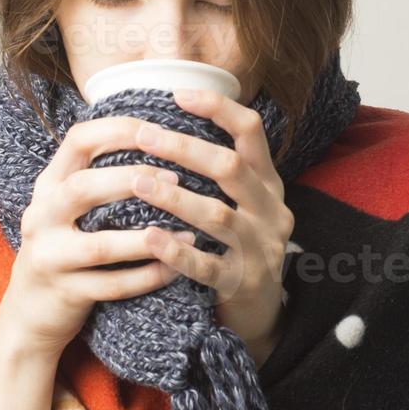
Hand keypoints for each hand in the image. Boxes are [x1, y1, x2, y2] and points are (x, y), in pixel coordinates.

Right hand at [0, 115, 197, 358]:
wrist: (31, 311)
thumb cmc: (66, 244)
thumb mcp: (68, 204)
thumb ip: (99, 172)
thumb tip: (158, 132)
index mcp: (49, 185)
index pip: (78, 141)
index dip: (119, 130)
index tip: (159, 130)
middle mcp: (42, 216)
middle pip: (83, 187)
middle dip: (132, 180)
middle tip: (177, 180)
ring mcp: (50, 257)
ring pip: (100, 245)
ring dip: (147, 238)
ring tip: (187, 232)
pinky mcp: (65, 293)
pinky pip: (112, 286)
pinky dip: (147, 277)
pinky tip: (176, 268)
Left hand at [128, 87, 292, 362]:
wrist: (262, 314)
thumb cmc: (238, 247)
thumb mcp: (243, 204)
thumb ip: (221, 169)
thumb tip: (170, 118)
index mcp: (268, 184)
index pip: (252, 132)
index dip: (218, 109)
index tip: (177, 95)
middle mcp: (271, 211)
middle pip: (230, 168)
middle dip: (184, 148)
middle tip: (142, 135)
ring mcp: (260, 249)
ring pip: (218, 216)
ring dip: (174, 197)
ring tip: (137, 183)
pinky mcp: (243, 284)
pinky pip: (208, 266)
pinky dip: (176, 250)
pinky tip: (147, 238)